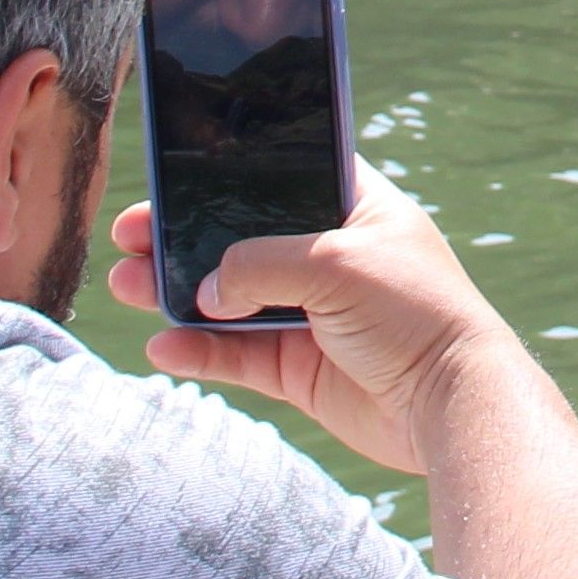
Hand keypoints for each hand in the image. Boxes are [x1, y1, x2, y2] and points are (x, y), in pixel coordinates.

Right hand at [104, 171, 524, 472]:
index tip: (172, 176)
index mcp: (354, 211)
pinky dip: (198, 350)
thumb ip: (259, 265)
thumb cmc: (415, 312)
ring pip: (230, 299)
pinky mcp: (302, 369)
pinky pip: (237, 355)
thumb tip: (206, 289)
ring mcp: (314, 315)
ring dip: (178, 292)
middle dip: (184, 236)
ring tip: (126, 285)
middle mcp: (330, 260)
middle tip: (130, 235)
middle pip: (242, 239)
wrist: (451, 403)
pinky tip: (162, 345)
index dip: (227, 176)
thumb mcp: (335, 264)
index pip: (282, 178)